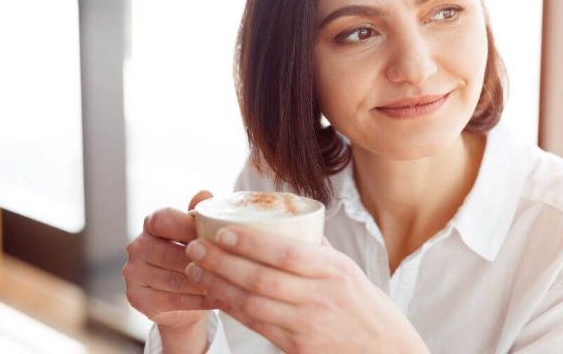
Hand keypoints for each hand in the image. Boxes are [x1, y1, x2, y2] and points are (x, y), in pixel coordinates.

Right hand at [122, 190, 218, 331]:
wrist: (182, 298)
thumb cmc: (193, 255)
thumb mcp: (197, 232)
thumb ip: (199, 215)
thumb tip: (204, 194)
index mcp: (150, 224)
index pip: (163, 220)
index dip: (188, 227)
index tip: (216, 236)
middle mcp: (136, 247)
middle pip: (171, 253)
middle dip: (203, 260)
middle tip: (231, 265)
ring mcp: (133, 274)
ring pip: (176, 279)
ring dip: (206, 283)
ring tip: (231, 283)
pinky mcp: (138, 299)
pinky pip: (174, 300)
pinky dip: (200, 301)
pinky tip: (220, 299)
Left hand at [182, 226, 428, 353]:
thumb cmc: (367, 308)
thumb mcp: (348, 270)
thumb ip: (316, 249)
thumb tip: (286, 221)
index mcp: (334, 270)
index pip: (285, 253)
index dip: (249, 242)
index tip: (220, 231)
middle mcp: (320, 297)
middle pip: (260, 278)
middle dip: (221, 262)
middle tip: (195, 247)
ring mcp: (308, 326)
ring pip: (252, 304)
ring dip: (218, 286)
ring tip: (195, 269)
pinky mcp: (299, 348)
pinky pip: (257, 326)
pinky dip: (232, 310)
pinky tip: (215, 296)